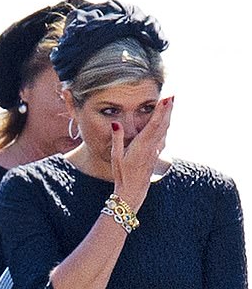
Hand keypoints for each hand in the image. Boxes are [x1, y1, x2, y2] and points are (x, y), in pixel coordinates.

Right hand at [111, 96, 173, 211]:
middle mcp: (151, 147)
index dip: (161, 110)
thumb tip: (116, 123)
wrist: (132, 192)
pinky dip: (165, 128)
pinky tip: (166, 124)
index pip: (154, 124)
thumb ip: (117, 138)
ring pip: (165, 131)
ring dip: (168, 117)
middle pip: (163, 125)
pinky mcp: (155, 156)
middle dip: (168, 110)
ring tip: (171, 106)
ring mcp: (155, 152)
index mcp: (142, 145)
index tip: (166, 98)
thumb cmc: (122, 176)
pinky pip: (162, 138)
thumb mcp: (116, 157)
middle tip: (173, 96)